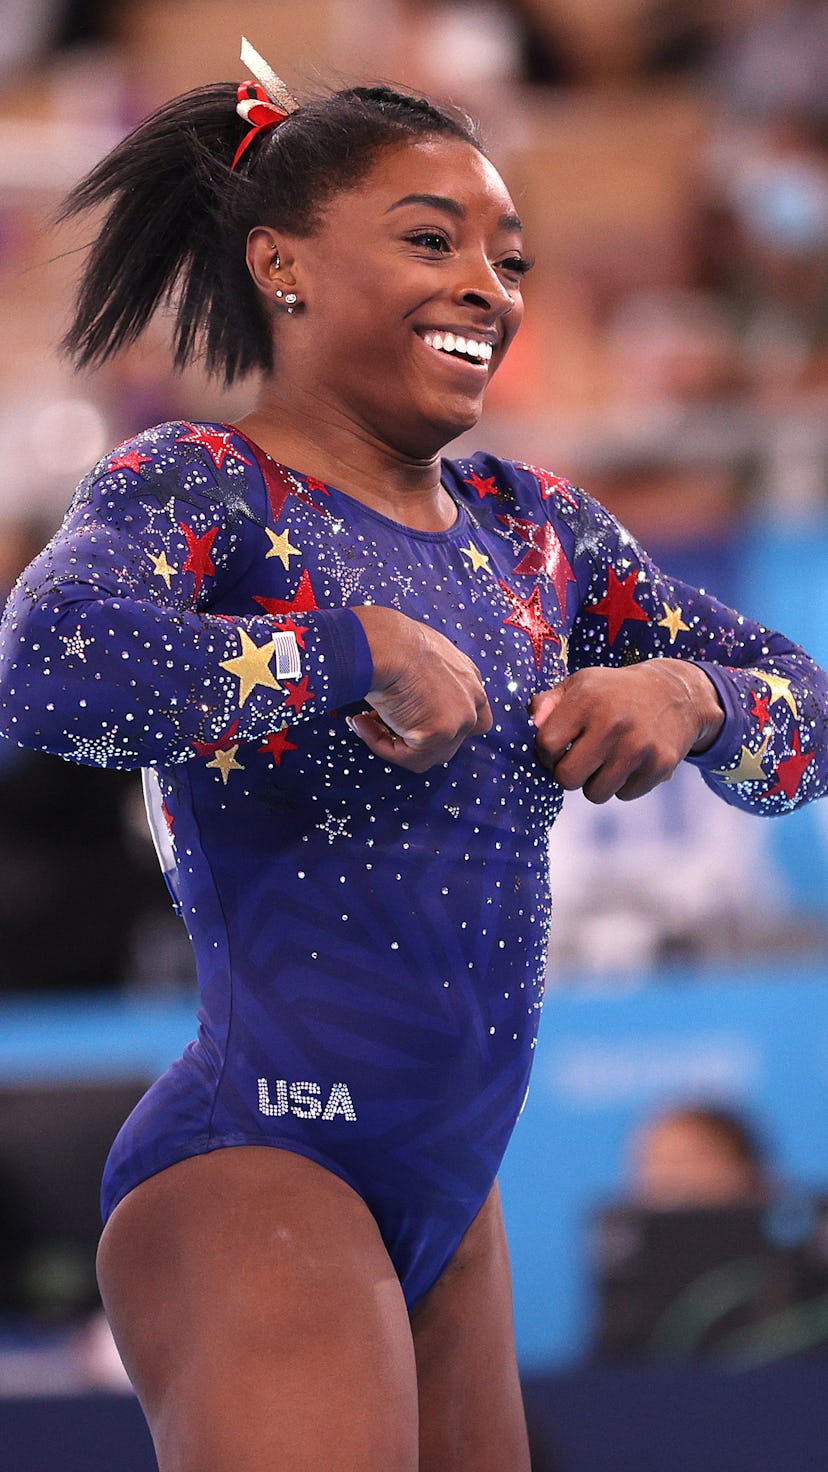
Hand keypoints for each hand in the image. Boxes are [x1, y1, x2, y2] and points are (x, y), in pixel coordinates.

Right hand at [349, 605, 491, 771]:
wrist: (384, 642)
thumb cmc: (390, 639)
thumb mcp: (414, 653)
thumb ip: (418, 678)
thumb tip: (397, 697)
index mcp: (468, 676)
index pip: (465, 712)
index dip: (433, 720)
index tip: (401, 715)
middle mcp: (473, 698)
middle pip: (452, 738)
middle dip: (416, 736)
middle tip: (380, 721)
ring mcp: (460, 718)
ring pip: (428, 753)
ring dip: (393, 740)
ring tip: (363, 719)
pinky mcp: (441, 734)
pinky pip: (407, 757)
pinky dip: (380, 744)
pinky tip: (360, 722)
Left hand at [531, 659, 723, 802]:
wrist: (674, 694)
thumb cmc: (615, 692)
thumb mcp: (580, 685)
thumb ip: (548, 704)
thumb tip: (532, 725)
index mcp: (588, 699)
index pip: (547, 745)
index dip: (547, 752)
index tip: (558, 748)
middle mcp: (613, 722)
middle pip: (567, 778)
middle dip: (569, 773)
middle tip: (581, 758)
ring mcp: (638, 746)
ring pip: (595, 794)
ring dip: (596, 782)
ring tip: (607, 759)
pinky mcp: (659, 765)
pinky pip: (623, 795)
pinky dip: (623, 784)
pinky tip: (630, 762)